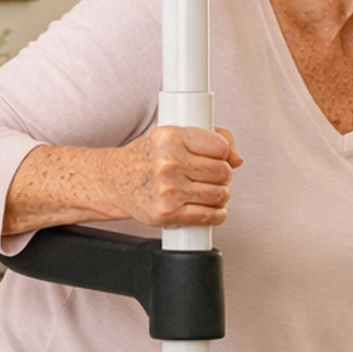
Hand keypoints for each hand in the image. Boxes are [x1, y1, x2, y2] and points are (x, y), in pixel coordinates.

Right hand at [102, 126, 241, 227]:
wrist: (115, 181)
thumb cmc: (146, 158)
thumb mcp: (172, 136)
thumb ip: (210, 138)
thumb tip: (236, 159)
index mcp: (170, 137)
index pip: (220, 147)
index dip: (224, 154)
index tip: (217, 158)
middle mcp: (168, 163)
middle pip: (223, 172)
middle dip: (222, 177)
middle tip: (210, 178)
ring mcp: (168, 190)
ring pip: (219, 194)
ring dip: (220, 196)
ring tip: (207, 192)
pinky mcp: (167, 213)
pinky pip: (209, 215)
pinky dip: (217, 215)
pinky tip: (210, 209)